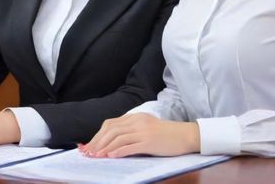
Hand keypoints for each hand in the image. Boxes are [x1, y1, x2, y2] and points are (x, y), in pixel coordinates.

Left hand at [81, 113, 199, 157]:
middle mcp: (137, 122)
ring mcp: (143, 131)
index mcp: (135, 117)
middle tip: (88, 153)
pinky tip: (111, 156)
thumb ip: (131, 131)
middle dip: (97, 142)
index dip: (98, 135)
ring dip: (105, 147)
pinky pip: (131, 146)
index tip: (89, 145)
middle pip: (111, 130)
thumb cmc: (166, 135)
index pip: (110, 124)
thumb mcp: (146, 127)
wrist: (186, 135)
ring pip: (118, 138)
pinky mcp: (150, 141)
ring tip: (96, 156)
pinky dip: (118, 151)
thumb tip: (112, 143)